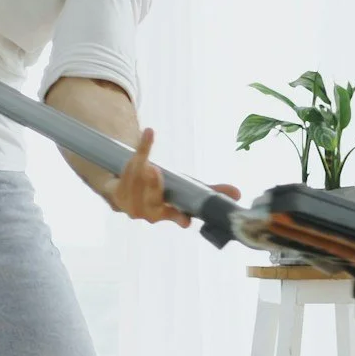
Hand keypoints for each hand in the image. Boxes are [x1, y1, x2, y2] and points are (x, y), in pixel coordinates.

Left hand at [107, 129, 239, 227]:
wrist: (124, 193)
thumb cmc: (160, 192)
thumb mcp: (185, 191)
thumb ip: (210, 192)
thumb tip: (237, 193)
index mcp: (166, 214)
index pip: (174, 216)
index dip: (179, 218)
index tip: (186, 221)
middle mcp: (147, 212)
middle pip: (150, 200)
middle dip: (153, 187)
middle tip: (155, 172)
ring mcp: (129, 203)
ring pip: (135, 184)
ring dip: (138, 169)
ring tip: (146, 160)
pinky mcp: (117, 190)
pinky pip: (126, 170)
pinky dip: (140, 150)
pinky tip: (149, 134)